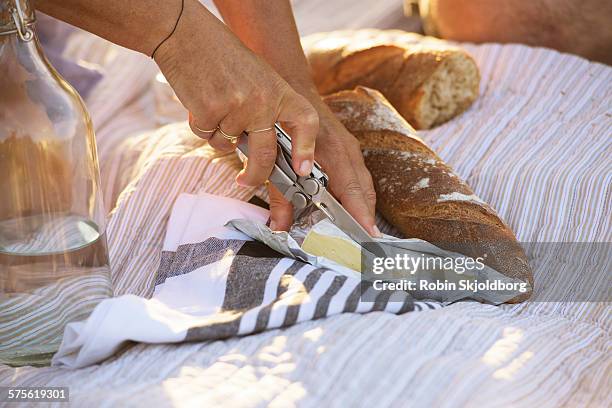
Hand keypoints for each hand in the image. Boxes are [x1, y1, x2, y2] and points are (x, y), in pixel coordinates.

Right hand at [153, 0, 316, 184]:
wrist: (187, 35)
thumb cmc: (223, 58)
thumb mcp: (259, 78)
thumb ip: (267, 109)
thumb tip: (268, 151)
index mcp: (279, 90)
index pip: (305, 121)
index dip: (307, 149)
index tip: (302, 169)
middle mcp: (262, 100)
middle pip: (265, 155)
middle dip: (255, 176)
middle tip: (246, 181)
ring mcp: (236, 107)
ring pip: (228, 145)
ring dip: (218, 134)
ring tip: (214, 103)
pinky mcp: (209, 111)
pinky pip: (207, 136)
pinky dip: (201, 127)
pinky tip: (200, 103)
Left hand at [268, 104, 379, 237]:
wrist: (292, 87)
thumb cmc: (283, 123)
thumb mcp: (277, 159)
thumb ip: (279, 195)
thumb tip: (278, 227)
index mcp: (332, 152)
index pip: (352, 190)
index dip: (361, 214)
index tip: (368, 235)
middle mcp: (347, 150)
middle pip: (364, 191)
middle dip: (367, 217)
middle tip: (369, 244)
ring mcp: (351, 149)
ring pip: (364, 185)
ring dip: (364, 208)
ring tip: (364, 234)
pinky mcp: (349, 149)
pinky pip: (360, 178)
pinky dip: (359, 197)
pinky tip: (354, 212)